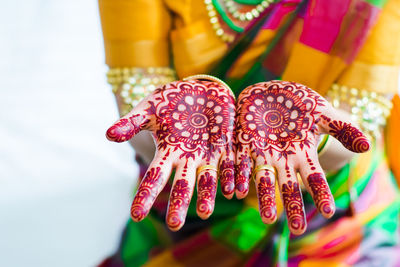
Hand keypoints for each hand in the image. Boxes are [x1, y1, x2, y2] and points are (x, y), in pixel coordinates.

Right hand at [106, 78, 235, 230]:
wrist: (198, 89)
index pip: (155, 177)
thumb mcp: (149, 109)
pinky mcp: (226, 146)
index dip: (146, 195)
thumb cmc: (170, 100)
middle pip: (182, 185)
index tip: (136, 216)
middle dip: (179, 204)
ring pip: (208, 180)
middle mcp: (188, 159)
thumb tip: (108, 135)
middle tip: (175, 225)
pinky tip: (233, 191)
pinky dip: (230, 177)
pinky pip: (229, 164)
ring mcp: (208, 154)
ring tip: (205, 213)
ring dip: (207, 196)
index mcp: (168, 152)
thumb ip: (132, 122)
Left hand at [235, 80, 369, 234]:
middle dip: (292, 206)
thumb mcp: (322, 113)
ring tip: (267, 218)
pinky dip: (238, 177)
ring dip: (264, 198)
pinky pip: (240, 164)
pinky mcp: (244, 144)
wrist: (272, 91)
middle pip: (288, 186)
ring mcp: (262, 154)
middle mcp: (282, 160)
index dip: (322, 193)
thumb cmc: (299, 104)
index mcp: (302, 154)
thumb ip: (341, 128)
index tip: (331, 212)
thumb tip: (367, 146)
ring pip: (262, 180)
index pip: (314, 178)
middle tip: (297, 230)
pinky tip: (234, 191)